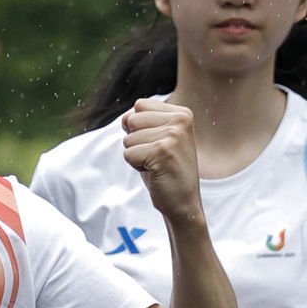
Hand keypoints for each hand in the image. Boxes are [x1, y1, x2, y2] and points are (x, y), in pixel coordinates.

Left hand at [121, 98, 201, 223]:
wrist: (183, 201)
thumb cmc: (166, 169)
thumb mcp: (155, 138)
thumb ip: (139, 122)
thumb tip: (125, 118)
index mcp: (182, 113)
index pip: (139, 105)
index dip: (140, 127)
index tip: (158, 144)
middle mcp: (181, 120)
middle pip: (131, 119)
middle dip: (136, 141)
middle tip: (156, 156)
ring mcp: (173, 135)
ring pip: (128, 139)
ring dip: (137, 155)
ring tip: (157, 164)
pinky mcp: (162, 152)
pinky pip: (128, 154)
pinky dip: (136, 166)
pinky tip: (155, 172)